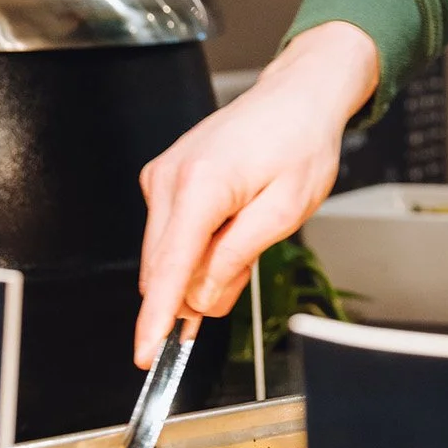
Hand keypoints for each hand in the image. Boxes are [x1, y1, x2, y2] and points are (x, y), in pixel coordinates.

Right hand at [133, 21, 378, 367]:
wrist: (298, 94)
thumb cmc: (301, 141)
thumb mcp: (287, 207)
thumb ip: (239, 255)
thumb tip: (202, 295)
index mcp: (202, 185)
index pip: (169, 268)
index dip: (156, 317)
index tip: (146, 353)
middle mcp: (171, 178)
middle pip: (164, 267)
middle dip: (198, 285)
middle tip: (244, 266)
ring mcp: (163, 175)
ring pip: (165, 254)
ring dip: (200, 263)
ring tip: (245, 230)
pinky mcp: (164, 177)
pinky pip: (169, 232)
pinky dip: (195, 243)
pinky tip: (228, 222)